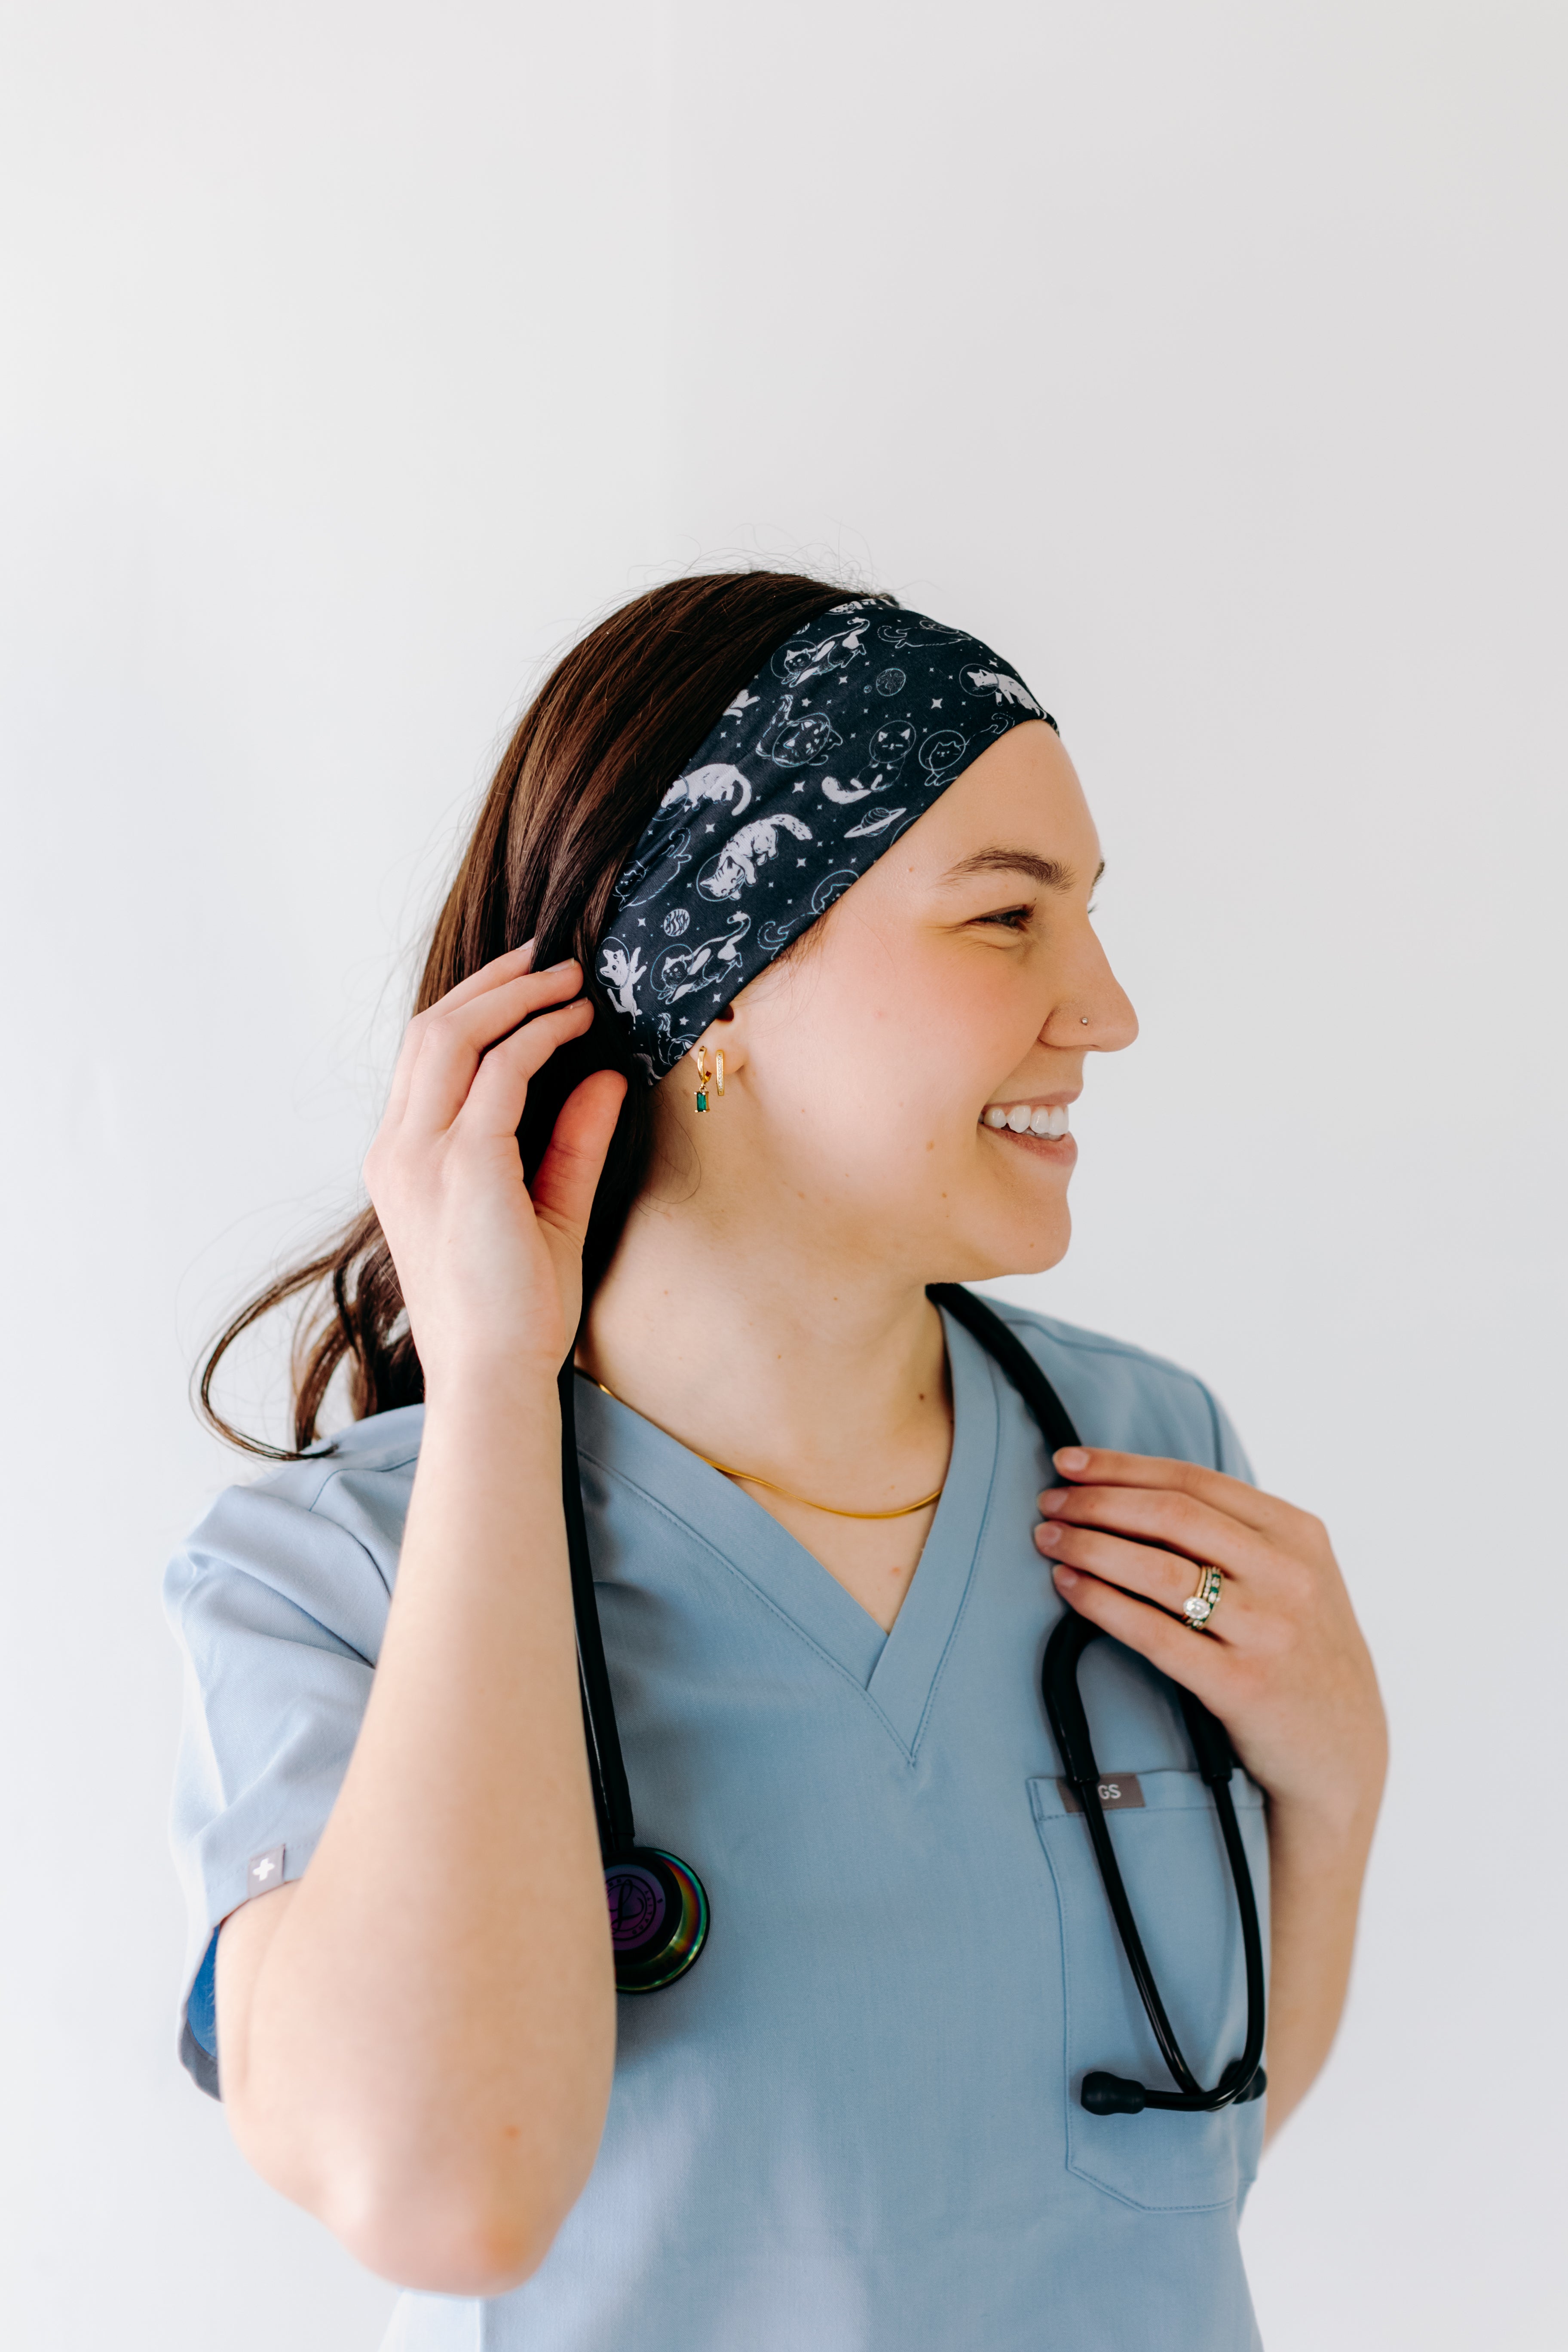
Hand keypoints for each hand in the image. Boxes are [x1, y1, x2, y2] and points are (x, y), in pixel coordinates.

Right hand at [363, 944, 626, 1399]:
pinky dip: (538, 1038)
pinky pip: (498, 1074)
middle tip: (551, 956)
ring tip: (569, 978)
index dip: (476, 1005)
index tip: (532, 981)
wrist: (494, 1375)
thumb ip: (571, 1140)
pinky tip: (575, 1025)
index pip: (425, 1055)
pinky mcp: (462, 1167)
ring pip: (451, 1035)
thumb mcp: (548, 1207)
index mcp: (402, 1160)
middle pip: (430, 1029)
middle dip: (492, 982)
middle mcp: (397, 1150)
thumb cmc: (516, 1308)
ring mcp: (420, 1157)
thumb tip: (605, 1076)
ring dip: (514, 996)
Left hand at [1034, 1451, 1385, 1827]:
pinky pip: (1154, 1633)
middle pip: (1171, 1515)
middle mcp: (1288, 1573)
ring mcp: (1268, 1629)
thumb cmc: (1299, 1654)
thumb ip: (1237, 1535)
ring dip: (1090, 1545)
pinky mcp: (1242, 1685)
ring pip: (1158, 1568)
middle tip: (1047, 1503)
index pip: (1194, 1480)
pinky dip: (1102, 1602)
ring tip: (1048, 1539)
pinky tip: (1069, 1587)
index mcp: (1298, 1533)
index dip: (1122, 1467)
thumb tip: (1133, 1491)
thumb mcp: (1293, 1577)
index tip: (1068, 1462)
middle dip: (1097, 1502)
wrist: (1342, 1754)